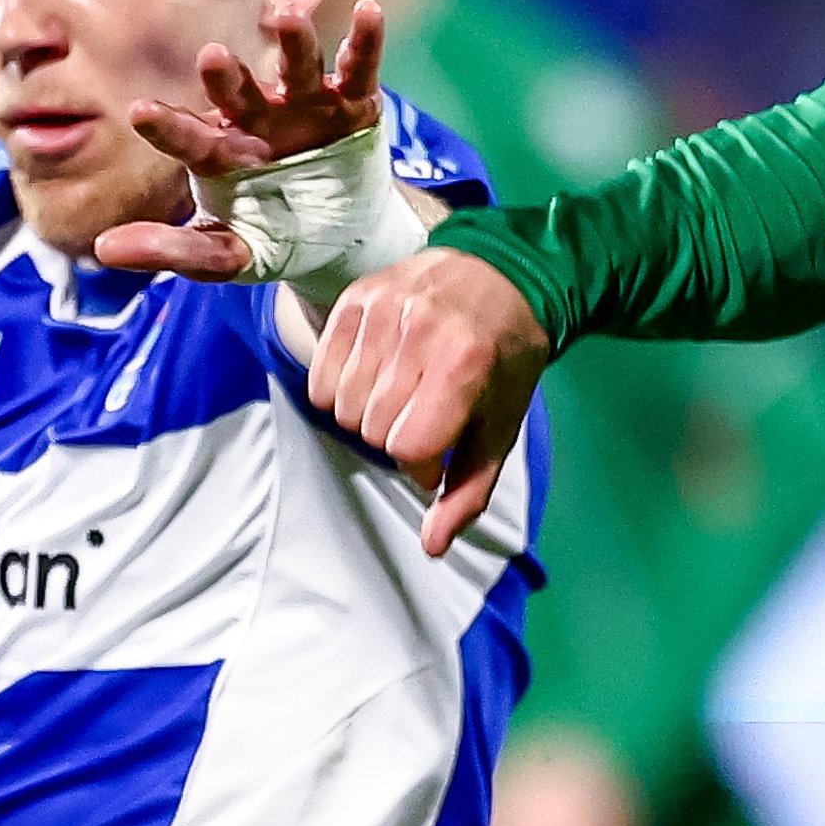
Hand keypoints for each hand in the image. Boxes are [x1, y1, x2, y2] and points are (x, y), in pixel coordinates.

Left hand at [97, 0, 387, 280]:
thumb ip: (173, 249)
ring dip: (294, 41)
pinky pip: (357, 68)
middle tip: (212, 57)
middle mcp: (257, 118)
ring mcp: (305, 106)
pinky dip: (364, 40)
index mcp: (220, 151)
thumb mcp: (225, 253)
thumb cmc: (273, 237)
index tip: (140, 113)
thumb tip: (103, 249)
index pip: (188, 138)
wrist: (341, 239)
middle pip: (238, 91)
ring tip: (287, 15)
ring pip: (297, 68)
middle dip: (227, 76)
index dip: (167, 126)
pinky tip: (368, 10)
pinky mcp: (352, 104)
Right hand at [309, 244, 550, 558]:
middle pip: (373, 428)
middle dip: (397, 439)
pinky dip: (341, 392)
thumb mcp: (500, 430)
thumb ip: (467, 493)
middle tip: (423, 418)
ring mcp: (383, 308)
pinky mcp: (355, 298)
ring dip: (368, 417)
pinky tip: (375, 379)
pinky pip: (321, 377)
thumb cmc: (503, 364)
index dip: (421, 463)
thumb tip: (433, 547)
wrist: (499, 277)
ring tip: (402, 396)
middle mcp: (420, 329)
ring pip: (343, 406)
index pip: (407, 446)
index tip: (442, 448)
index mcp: (464, 363)